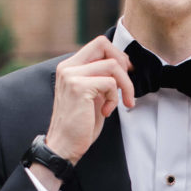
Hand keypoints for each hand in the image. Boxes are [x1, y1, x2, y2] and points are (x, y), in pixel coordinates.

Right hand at [44, 36, 134, 166]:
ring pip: (112, 65)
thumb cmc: (79, 125)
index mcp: (70, 67)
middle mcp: (68, 67)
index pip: (98, 45)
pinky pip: (110, 83)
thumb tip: (122, 65)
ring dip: (125, 85)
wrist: (64, 146)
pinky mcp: (79, 87)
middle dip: (122, 62)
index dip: (117, 55)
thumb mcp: (92, 95)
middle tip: (126, 84)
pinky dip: (114, 99)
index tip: (126, 73)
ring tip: (121, 103)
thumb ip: (100, 78)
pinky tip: (106, 112)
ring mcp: (72, 76)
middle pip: (102, 44)